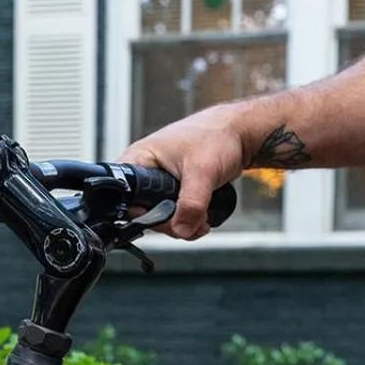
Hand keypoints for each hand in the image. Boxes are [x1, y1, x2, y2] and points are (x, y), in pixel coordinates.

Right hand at [120, 106, 248, 240]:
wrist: (238, 135)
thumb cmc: (216, 136)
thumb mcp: (202, 172)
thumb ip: (191, 204)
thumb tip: (181, 229)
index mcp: (140, 158)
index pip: (126, 197)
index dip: (143, 213)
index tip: (165, 218)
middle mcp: (147, 171)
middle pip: (144, 213)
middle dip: (170, 223)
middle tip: (190, 220)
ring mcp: (160, 182)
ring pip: (161, 217)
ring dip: (183, 225)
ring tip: (201, 218)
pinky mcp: (175, 190)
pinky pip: (175, 214)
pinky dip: (189, 222)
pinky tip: (202, 218)